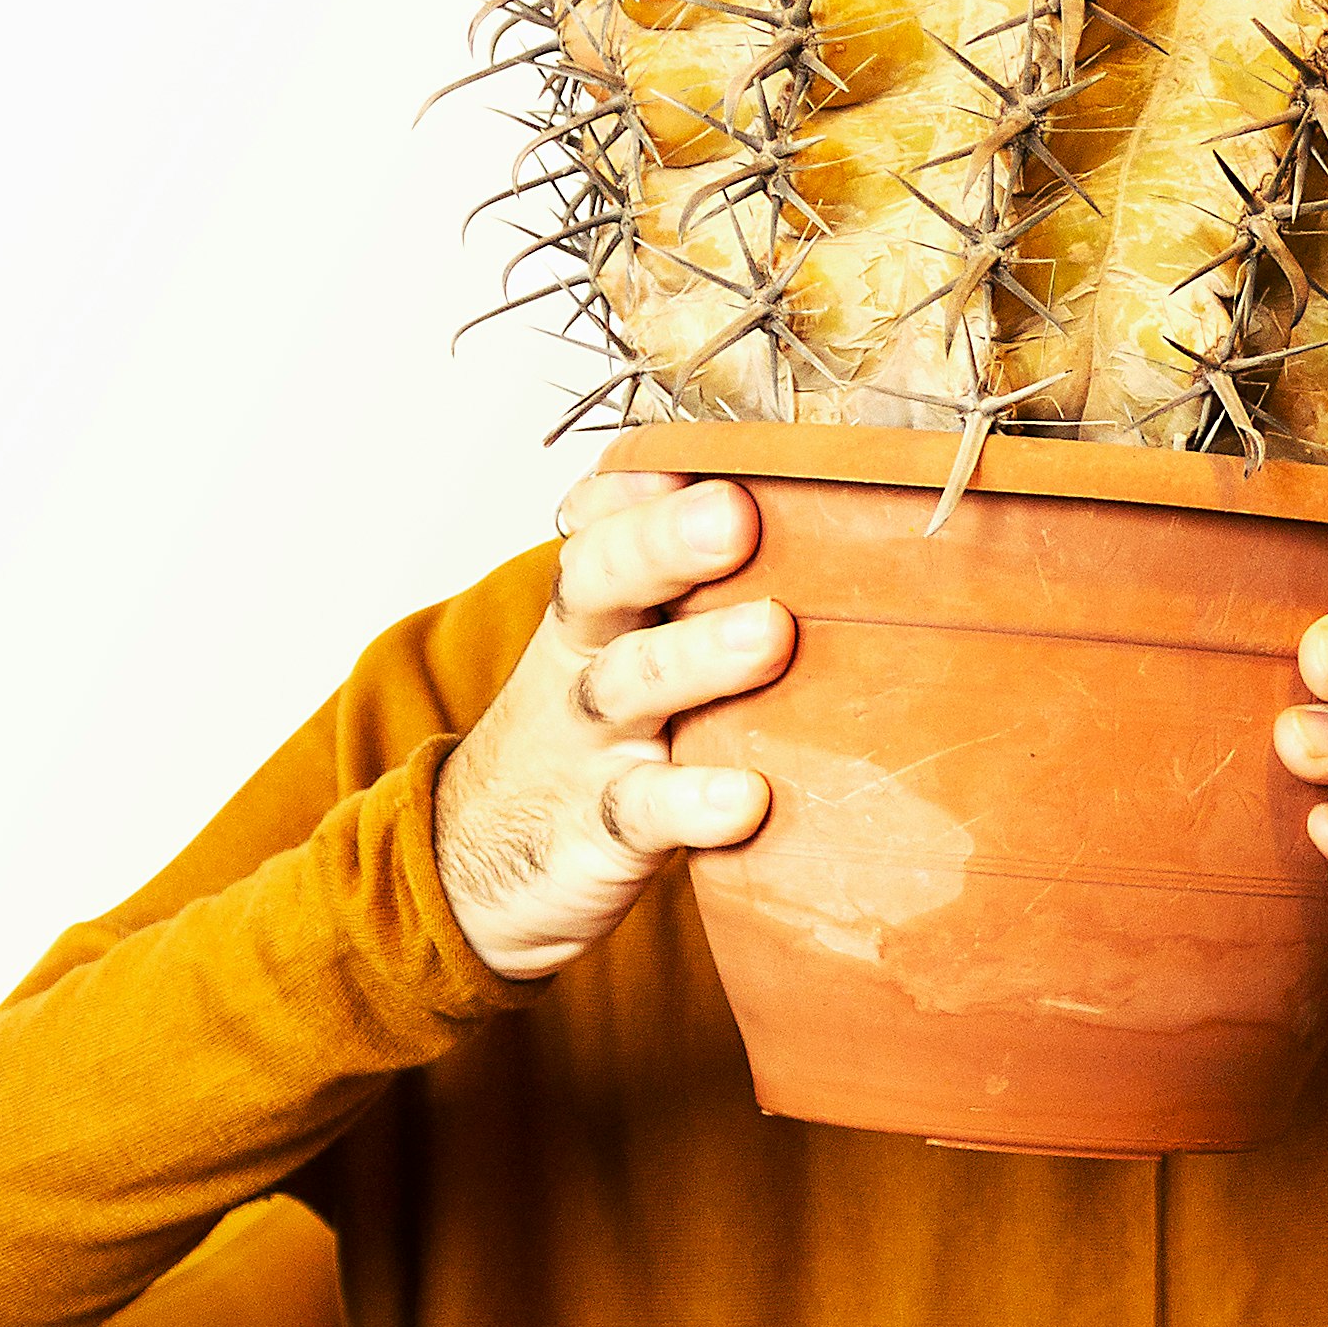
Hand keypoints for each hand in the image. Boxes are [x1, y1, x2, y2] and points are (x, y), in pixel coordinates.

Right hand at [432, 471, 793, 979]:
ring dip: (697, 655)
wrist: (479, 871)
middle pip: (604, 579)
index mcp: (596, 606)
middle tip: (735, 514)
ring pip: (629, 683)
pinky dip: (692, 803)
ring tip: (770, 632)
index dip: (634, 484)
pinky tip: (747, 798)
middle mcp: (584, 658)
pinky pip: (642, 811)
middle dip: (664, 541)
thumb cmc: (591, 742)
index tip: (692, 454)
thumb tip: (849, 534)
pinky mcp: (598, 831)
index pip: (599, 523)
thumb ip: (699, 598)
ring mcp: (587, 744)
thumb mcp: (625, 656)